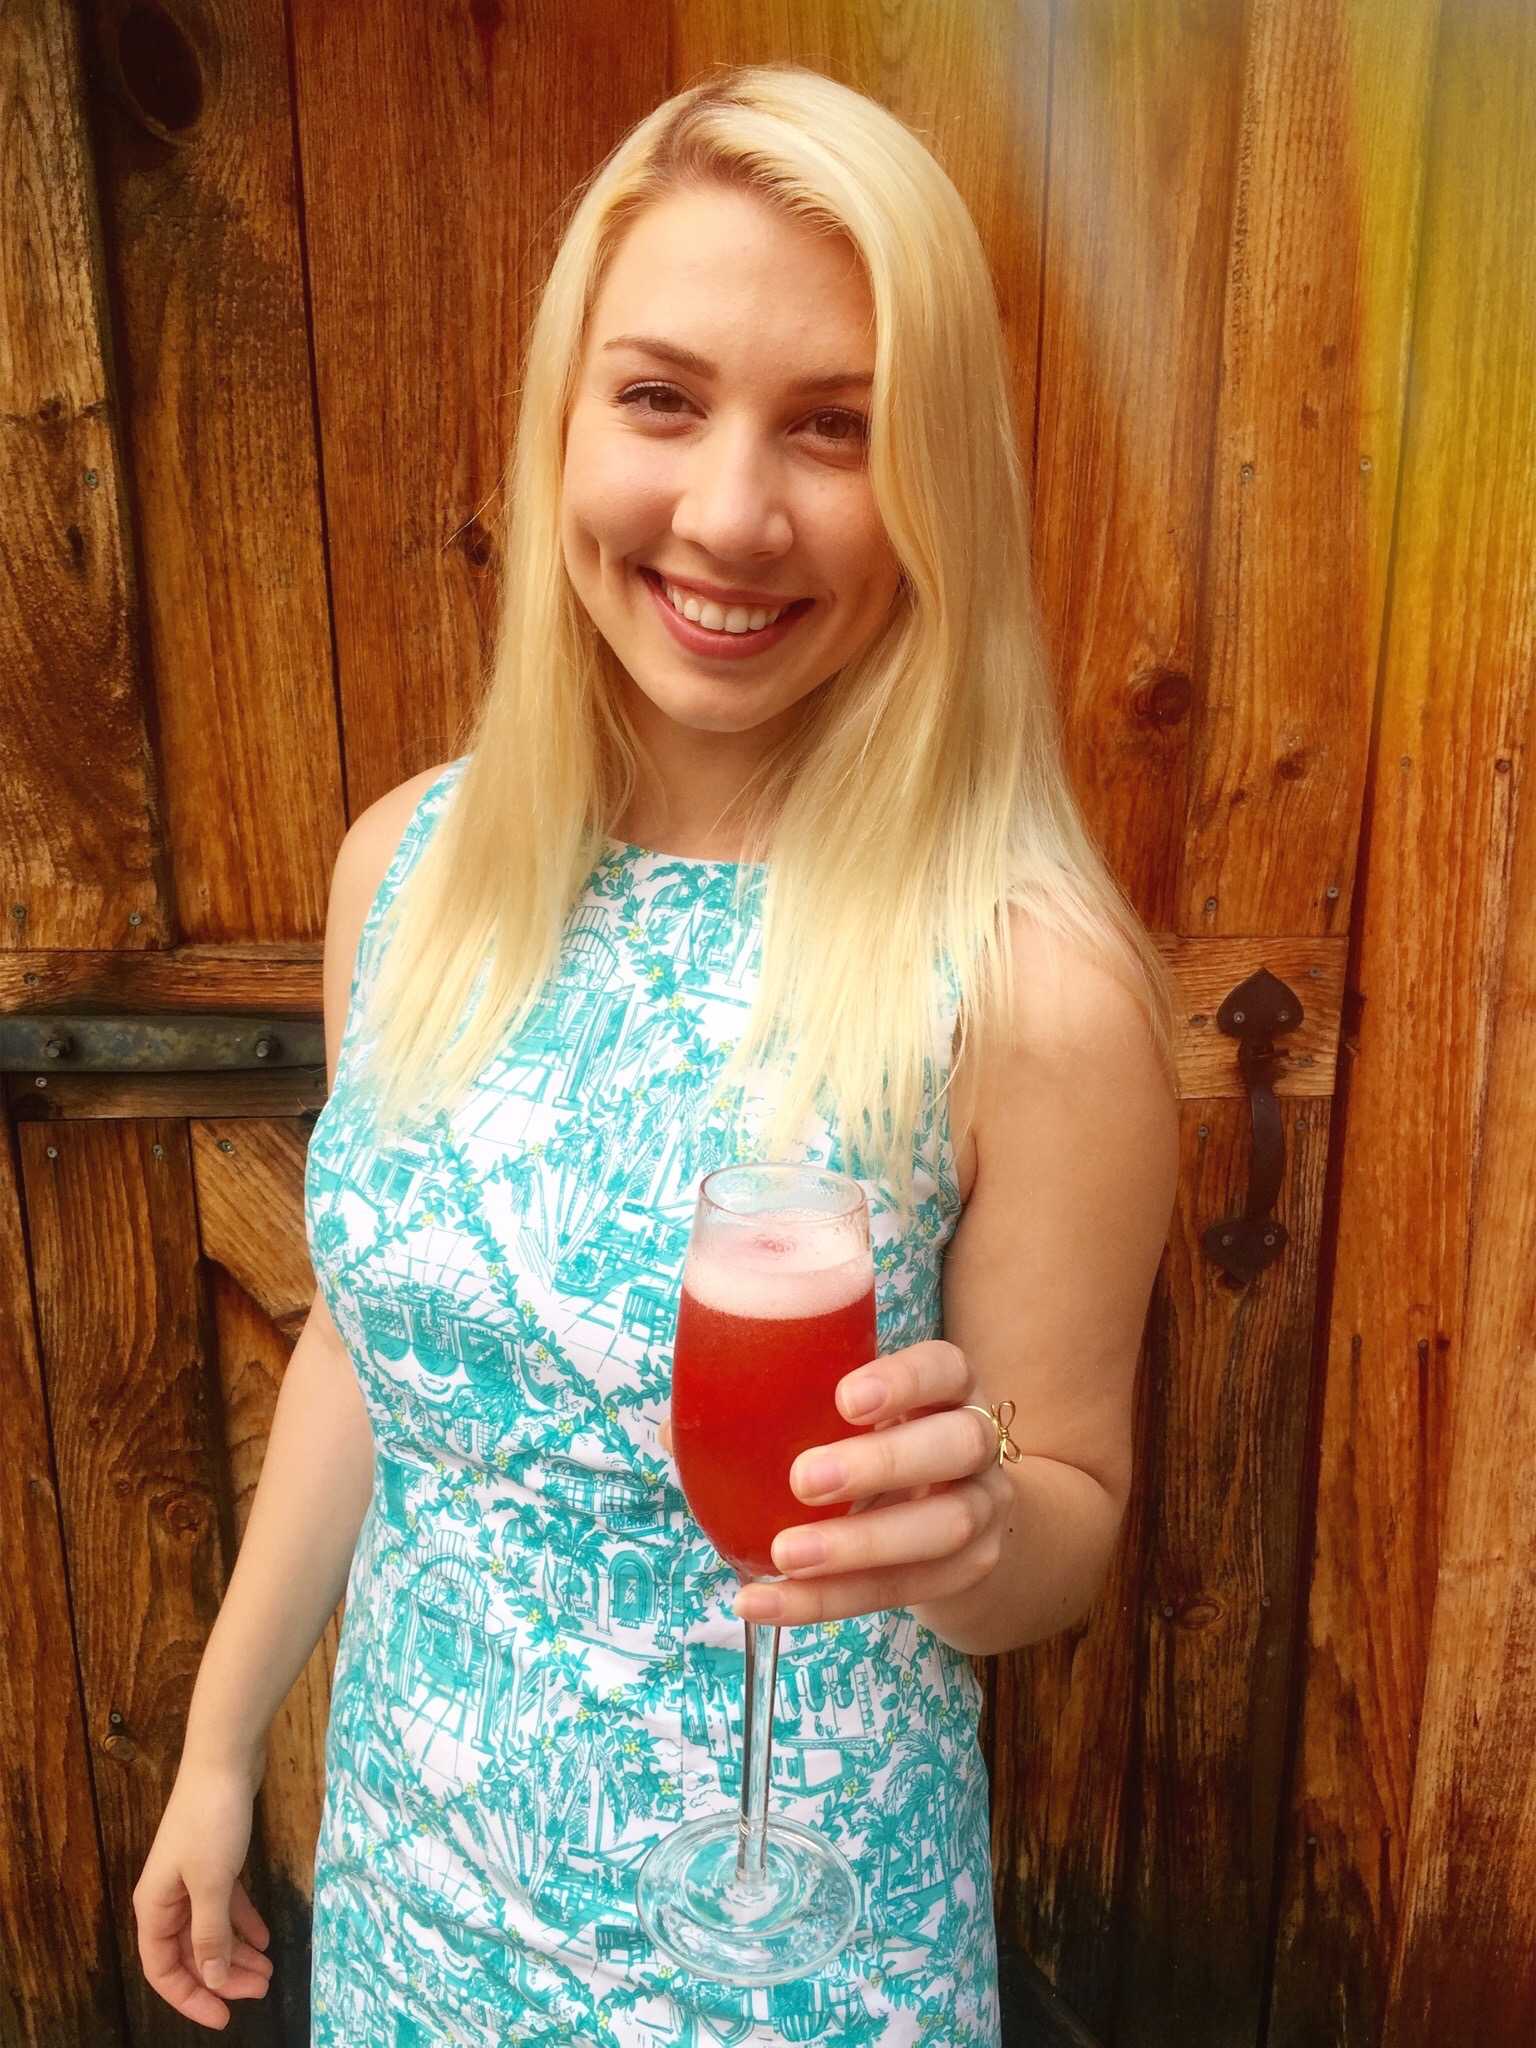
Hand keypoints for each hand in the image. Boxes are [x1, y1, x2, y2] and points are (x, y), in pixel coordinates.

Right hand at [134, 1758, 273, 2027]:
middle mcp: (168, 1896)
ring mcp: (191, 1877)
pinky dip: (244, 1922)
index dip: (190, 1997)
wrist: (225, 1757)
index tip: (222, 2018)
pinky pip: (226, 1904)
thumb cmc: (212, 1820)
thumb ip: (210, 1936)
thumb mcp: (212, 1884)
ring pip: (211, 1930)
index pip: (162, 1969)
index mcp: (154, 1907)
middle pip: (190, 1952)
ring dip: (237, 1953)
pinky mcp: (216, 1859)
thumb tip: (212, 1980)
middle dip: (223, 1976)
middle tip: (261, 1989)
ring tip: (268, 1971)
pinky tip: (265, 1937)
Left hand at [659, 1339, 1013, 1624]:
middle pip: (955, 1445)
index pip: (943, 1368)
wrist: (959, 1516)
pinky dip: (831, 1601)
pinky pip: (904, 1591)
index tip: (845, 1398)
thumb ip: (779, 1414)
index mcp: (943, 1389)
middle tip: (803, 1479)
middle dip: (881, 1463)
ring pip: (942, 1527)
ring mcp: (981, 1509)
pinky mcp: (967, 1572)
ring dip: (859, 1545)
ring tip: (786, 1556)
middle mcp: (974, 1443)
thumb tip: (675, 1431)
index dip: (903, 1380)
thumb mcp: (847, 1421)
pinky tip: (768, 1603)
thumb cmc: (879, 1448)